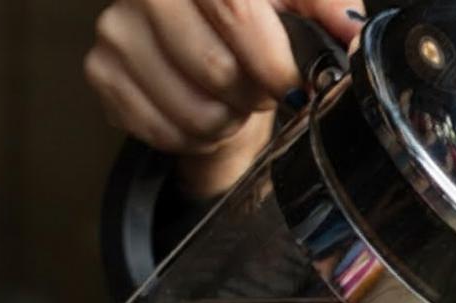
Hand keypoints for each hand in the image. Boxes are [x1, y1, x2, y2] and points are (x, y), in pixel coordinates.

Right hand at [85, 0, 363, 196]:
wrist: (203, 50)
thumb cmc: (251, 26)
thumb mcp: (294, 4)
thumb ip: (326, 8)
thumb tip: (353, 34)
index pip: (236, 9)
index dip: (271, 60)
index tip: (290, 84)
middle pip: (216, 69)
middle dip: (251, 94)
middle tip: (258, 89)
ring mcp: (117, 29)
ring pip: (192, 111)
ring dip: (225, 121)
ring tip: (230, 102)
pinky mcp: (102, 73)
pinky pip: (163, 132)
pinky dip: (193, 137)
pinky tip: (200, 112)